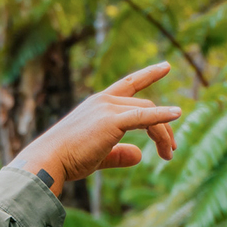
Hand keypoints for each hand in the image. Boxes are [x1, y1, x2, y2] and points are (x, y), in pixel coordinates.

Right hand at [9, 63, 179, 193]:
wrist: (49, 161)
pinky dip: (162, 116)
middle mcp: (104, 101)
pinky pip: (144, 116)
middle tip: (172, 151)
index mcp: (98, 104)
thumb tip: (139, 156)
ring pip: (148, 113)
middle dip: (163, 129)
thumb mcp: (98, 155)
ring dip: (164, 135)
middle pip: (146, 106)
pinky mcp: (112, 121)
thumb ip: (119, 154)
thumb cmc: (67, 160)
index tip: (166, 66)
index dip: (148, 75)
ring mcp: (108, 108)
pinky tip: (177, 114)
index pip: (129, 84)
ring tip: (170, 154)